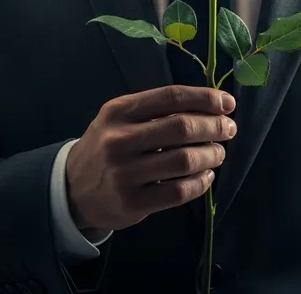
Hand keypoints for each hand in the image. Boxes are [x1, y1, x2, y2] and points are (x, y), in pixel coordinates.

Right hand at [65, 84, 236, 231]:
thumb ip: (155, 110)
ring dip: (211, 155)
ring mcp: (125, 173)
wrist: (71, 187)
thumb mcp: (119, 118)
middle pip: (181, 127)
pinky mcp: (132, 203)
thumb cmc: (107, 144)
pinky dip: (200, 183)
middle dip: (213, 126)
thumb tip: (208, 105)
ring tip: (219, 153)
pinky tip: (206, 176)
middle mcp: (120, 139)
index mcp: (119, 111)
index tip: (227, 103)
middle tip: (229, 129)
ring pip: (184, 160)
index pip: (170, 97)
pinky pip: (178, 191)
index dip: (204, 98)